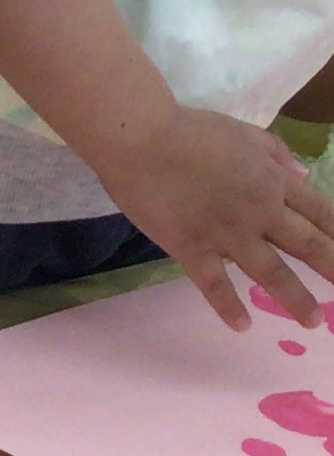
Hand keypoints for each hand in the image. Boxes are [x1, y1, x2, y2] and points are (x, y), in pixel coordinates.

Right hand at [91, 107, 333, 330]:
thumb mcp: (244, 132)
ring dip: (295, 298)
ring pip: (271, 272)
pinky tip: (243, 326)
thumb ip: (276, 153)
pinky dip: (229, 306)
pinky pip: (214, 283)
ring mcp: (226, 233)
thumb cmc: (189, 129)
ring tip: (311, 322)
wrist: (140, 139)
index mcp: (273, 180)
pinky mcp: (191, 248)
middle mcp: (260, 211)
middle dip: (333, 268)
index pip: (320, 212)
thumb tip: (303, 176)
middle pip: (308, 245)